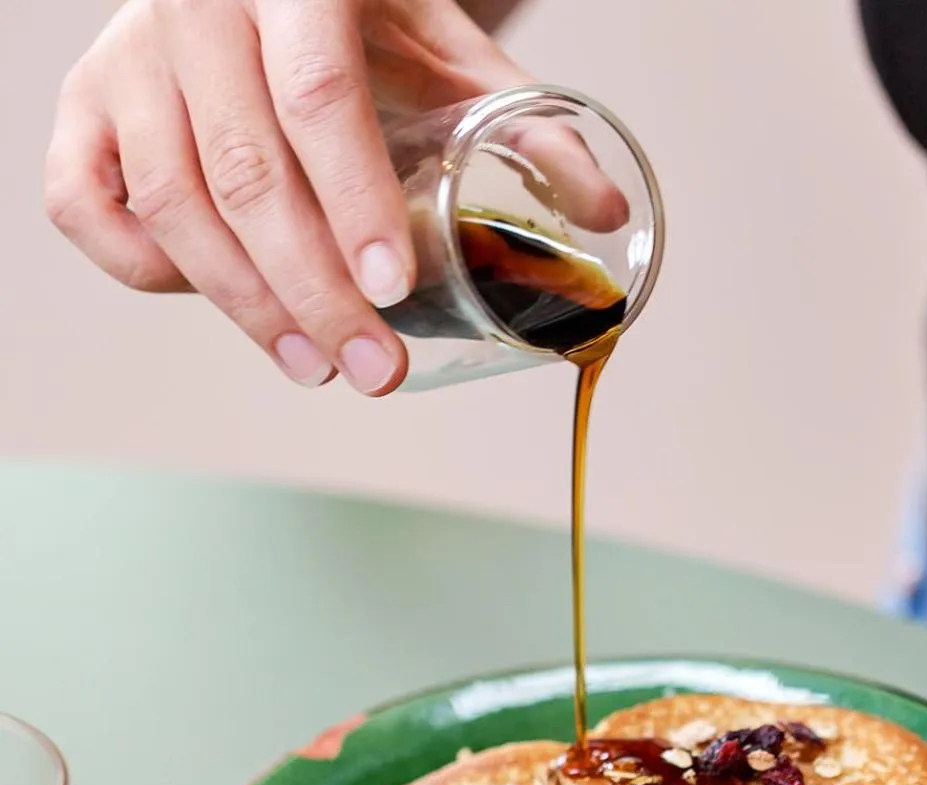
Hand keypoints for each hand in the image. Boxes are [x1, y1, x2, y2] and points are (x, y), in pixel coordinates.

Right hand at [44, 0, 532, 393]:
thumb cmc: (363, 18)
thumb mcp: (445, 52)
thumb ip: (523, 125)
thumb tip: (609, 214)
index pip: (317, 99)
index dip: (355, 204)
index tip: (394, 291)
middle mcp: (193, 7)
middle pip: (244, 175)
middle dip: (315, 294)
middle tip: (372, 371)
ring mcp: (126, 57)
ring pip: (171, 206)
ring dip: (246, 307)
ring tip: (316, 366)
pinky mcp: (85, 106)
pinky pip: (82, 207)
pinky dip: (142, 269)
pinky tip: (212, 305)